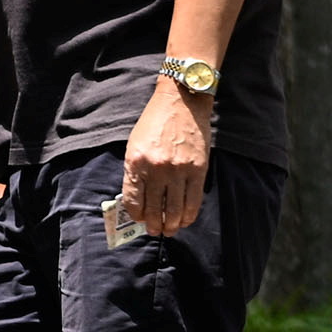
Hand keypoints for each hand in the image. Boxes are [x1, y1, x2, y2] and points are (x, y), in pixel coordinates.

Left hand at [123, 80, 211, 235]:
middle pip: (154, 211)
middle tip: (155, 231)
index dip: (137, 216)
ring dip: (171, 226)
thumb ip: (135, 172)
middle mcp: (156, 169)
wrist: (182, 101)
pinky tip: (184, 220)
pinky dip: (188, 216)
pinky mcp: (198, 170)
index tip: (140, 219)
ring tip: (170, 229)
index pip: (133, 201)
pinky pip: (193, 202)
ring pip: (174, 211)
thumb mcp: (134, 144)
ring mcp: (179, 170)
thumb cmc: (155, 122)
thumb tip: (138, 201)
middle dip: (154, 226)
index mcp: (136, 162)